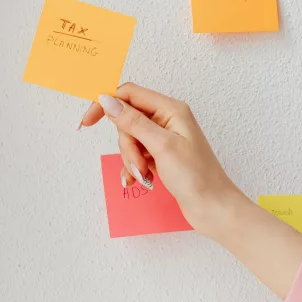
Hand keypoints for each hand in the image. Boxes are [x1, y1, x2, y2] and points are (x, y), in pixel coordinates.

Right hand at [79, 83, 245, 236]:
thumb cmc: (197, 177)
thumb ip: (133, 121)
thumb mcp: (161, 146)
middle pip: (127, 119)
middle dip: (126, 144)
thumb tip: (108, 100)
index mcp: (171, 109)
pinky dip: (134, 167)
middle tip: (140, 163)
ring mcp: (165, 138)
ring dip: (132, 159)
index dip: (107, 104)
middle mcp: (168, 119)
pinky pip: (137, 154)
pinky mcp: (162, 155)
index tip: (87, 122)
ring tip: (145, 175)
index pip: (129, 94)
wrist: (213, 208)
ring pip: (130, 139)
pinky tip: (139, 180)